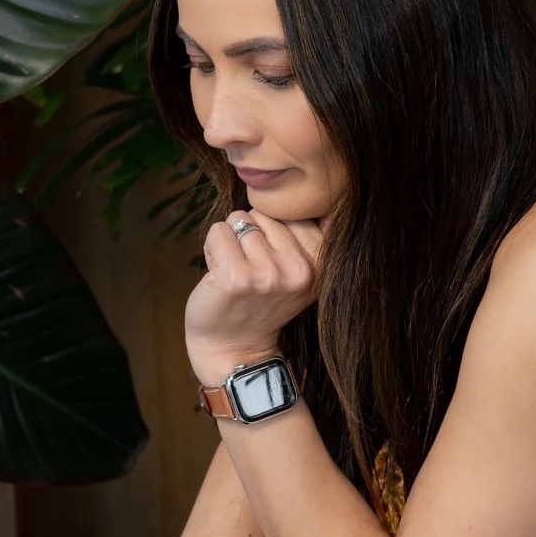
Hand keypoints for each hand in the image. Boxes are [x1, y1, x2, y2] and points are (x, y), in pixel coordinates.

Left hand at [187, 210, 323, 386]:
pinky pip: (218, 231)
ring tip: (237, 273)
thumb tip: (300, 186)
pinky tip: (220, 276)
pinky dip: (212, 248)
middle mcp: (301, 270)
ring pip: (239, 219)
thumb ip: (304, 235)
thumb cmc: (260, 303)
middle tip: (251, 271)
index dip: (273, 231)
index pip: (292, 211)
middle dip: (251, 234)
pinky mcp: (237, 278)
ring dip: (230, 243)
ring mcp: (269, 274)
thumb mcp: (298, 272)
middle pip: (265, 212)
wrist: (234, 349)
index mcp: (323, 263)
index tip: (272, 263)